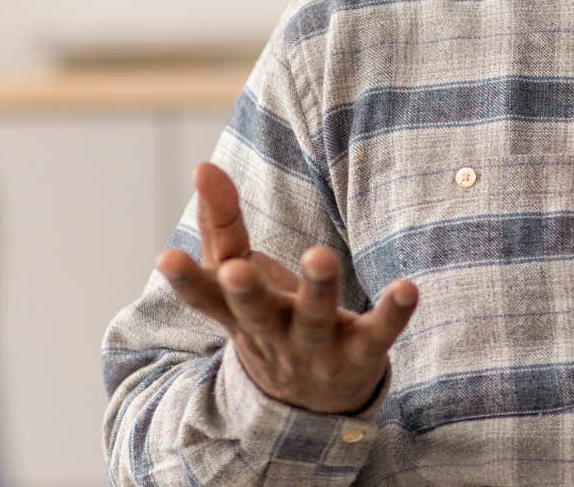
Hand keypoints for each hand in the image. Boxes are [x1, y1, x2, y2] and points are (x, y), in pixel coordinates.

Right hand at [157, 162, 418, 414]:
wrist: (310, 407)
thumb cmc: (268, 320)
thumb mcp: (237, 276)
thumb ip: (221, 222)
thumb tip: (202, 166)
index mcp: (238, 315)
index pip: (206, 299)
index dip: (186, 280)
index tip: (166, 258)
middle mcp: (273, 334)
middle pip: (255, 314)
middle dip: (245, 291)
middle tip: (235, 268)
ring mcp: (316, 348)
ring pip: (314, 320)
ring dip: (318, 288)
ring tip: (320, 255)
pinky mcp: (360, 354)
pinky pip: (378, 335)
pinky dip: (393, 312)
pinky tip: (407, 287)